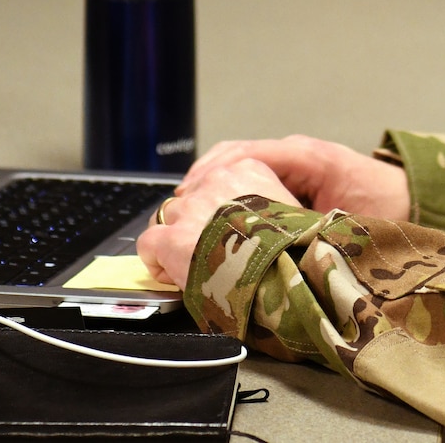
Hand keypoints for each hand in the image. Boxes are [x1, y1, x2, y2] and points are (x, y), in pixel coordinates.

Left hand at [136, 158, 297, 289]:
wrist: (283, 272)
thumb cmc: (294, 249)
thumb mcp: (296, 213)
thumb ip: (277, 207)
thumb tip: (274, 223)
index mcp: (248, 170)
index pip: (217, 181)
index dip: (217, 210)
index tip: (225, 230)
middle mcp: (215, 182)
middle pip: (191, 198)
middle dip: (195, 224)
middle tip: (209, 249)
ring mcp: (190, 209)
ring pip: (166, 217)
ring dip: (175, 239)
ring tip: (190, 263)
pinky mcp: (171, 238)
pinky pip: (148, 243)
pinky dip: (155, 261)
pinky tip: (171, 274)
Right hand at [181, 135, 410, 218]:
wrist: (412, 199)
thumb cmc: (387, 205)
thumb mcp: (351, 221)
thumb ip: (315, 230)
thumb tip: (276, 247)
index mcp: (308, 157)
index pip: (249, 154)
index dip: (216, 173)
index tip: (193, 194)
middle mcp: (294, 155)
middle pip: (234, 155)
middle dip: (204, 180)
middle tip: (179, 209)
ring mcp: (290, 164)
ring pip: (236, 164)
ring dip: (210, 184)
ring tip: (186, 212)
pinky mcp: (290, 178)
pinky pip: (249, 175)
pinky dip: (225, 189)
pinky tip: (212, 213)